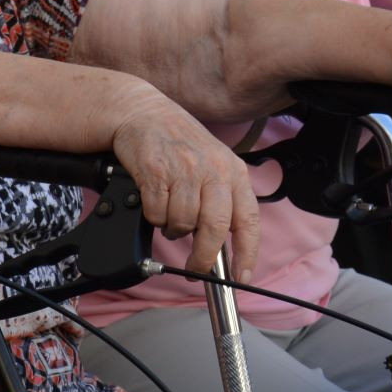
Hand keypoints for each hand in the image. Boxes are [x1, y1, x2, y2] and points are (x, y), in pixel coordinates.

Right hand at [109, 87, 262, 273]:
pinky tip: (154, 202)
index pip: (248, 221)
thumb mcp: (213, 164)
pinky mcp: (156, 172)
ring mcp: (184, 171)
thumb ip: (222, 200)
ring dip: (173, 230)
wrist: (144, 113)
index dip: (247, 254)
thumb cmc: (179, 143)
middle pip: (214, 228)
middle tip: (195, 269)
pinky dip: (154, 217)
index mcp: (234, 172)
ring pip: (182, 223)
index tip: (241, 278)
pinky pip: (157, 213)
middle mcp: (213, 171)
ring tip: (170, 216)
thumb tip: (224, 247)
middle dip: (203, 257)